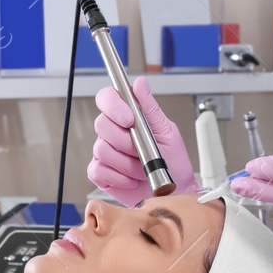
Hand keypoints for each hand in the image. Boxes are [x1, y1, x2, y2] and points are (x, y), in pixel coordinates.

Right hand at [87, 76, 200, 205]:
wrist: (174, 189)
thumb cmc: (173, 160)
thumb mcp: (167, 130)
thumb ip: (150, 107)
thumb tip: (140, 83)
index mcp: (127, 116)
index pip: (106, 98)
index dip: (113, 106)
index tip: (129, 119)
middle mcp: (113, 132)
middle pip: (101, 124)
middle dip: (126, 141)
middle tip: (143, 150)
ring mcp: (104, 152)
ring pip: (102, 149)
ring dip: (127, 163)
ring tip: (143, 168)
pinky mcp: (100, 173)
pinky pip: (99, 170)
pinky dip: (119, 177)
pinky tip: (132, 178)